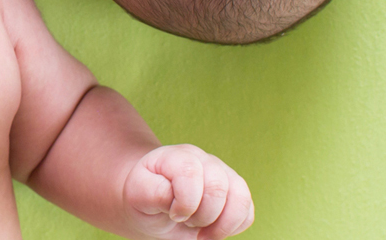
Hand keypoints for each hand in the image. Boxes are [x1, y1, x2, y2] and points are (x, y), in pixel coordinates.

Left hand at [123, 144, 253, 239]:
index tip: (172, 213)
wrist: (153, 199)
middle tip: (185, 221)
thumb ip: (152, 192)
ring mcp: (224, 174)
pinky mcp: (236, 192)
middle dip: (201, 215)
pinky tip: (212, 228)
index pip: (191, 173)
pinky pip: (248, 212)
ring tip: (201, 229)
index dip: (184, 203)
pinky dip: (233, 227)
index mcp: (179, 156)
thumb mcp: (138, 193)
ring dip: (221, 225)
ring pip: (241, 198)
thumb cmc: (145, 195)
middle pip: (218, 187)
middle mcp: (205, 160)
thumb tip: (174, 196)